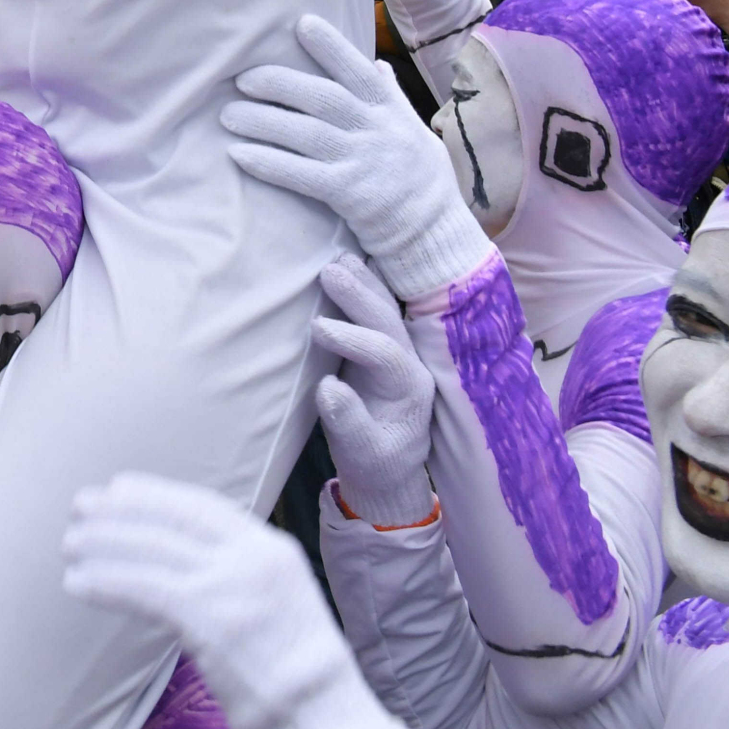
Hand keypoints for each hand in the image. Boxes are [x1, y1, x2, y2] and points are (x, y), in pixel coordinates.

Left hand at [65, 473, 414, 728]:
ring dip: (102, 542)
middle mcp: (253, 557)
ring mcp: (231, 586)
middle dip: (119, 508)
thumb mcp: (279, 598)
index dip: (155, 493)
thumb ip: (238, 571)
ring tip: (70, 545)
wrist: (328, 717)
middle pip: (171, 518)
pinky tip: (78, 583)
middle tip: (80, 506)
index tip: (119, 488)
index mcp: (271, 548)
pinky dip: (104, 581)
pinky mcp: (209, 620)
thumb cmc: (298, 670)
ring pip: (150, 548)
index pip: (202, 503)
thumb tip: (185, 558)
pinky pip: (143, 588)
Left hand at [223, 14, 491, 300]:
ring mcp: (363, 162)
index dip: (331, 46)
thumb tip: (377, 66)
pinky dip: (268, 162)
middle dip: (278, 84)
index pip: (358, 70)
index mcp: (390, 111)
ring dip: (262, 121)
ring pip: (304, 133)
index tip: (303, 23)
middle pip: (321, 97)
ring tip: (227, 115)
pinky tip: (239, 154)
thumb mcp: (414, 132)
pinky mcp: (349, 194)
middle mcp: (377, 130)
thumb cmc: (422, 181)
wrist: (436, 236)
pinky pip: (300, 174)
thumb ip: (392, 99)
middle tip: (242, 79)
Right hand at [312, 255, 435, 526]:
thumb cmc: (374, 463)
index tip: (317, 328)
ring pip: (386, 310)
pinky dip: (363, 286)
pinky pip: (376, 310)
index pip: (386, 355)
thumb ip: (348, 422)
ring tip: (339, 258)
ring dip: (364, 283)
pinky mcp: (382, 346)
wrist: (387, 469)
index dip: (353, 339)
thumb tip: (326, 387)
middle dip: (361, 296)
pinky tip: (346, 264)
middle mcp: (412, 364)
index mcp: (412, 390)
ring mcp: (399, 352)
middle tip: (329, 272)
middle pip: (390, 322)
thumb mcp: (361, 455)